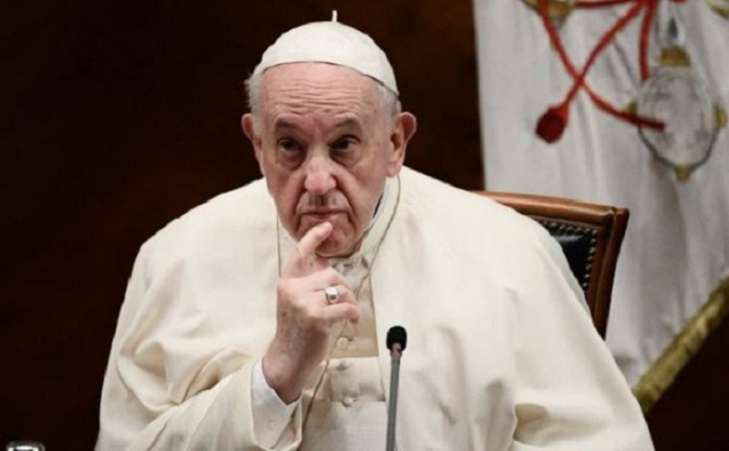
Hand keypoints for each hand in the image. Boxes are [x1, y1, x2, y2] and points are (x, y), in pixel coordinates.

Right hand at [262, 222, 359, 402]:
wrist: (287, 360)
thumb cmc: (296, 332)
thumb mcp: (295, 303)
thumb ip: (308, 284)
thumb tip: (328, 266)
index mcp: (286, 283)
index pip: (300, 253)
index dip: (314, 237)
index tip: (327, 226)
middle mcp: (292, 289)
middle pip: (331, 274)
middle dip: (344, 288)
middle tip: (347, 304)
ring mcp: (303, 303)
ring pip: (340, 289)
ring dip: (350, 302)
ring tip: (349, 315)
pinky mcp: (316, 317)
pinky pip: (346, 306)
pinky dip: (354, 314)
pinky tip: (352, 322)